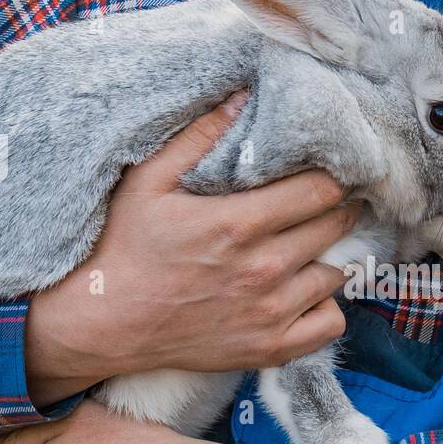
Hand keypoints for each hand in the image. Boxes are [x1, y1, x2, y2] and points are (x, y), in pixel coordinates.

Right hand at [24, 90, 359, 404]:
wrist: (103, 323)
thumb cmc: (123, 247)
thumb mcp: (148, 181)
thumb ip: (199, 137)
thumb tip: (243, 96)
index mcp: (238, 223)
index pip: (321, 190)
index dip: (334, 175)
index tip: (333, 169)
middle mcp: (263, 269)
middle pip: (335, 226)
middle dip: (338, 207)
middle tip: (329, 201)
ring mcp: (270, 313)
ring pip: (337, 274)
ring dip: (331, 256)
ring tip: (313, 245)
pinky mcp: (269, 348)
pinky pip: (330, 324)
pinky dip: (327, 307)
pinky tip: (306, 292)